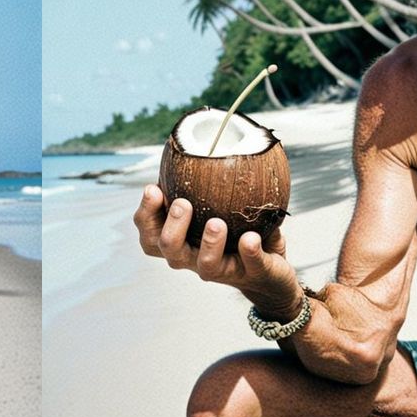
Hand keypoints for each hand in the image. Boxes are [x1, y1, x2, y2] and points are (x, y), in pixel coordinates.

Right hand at [134, 186, 300, 312]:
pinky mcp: (253, 274)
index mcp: (183, 242)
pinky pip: (249, 264)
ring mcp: (224, 269)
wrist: (270, 276)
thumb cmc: (239, 234)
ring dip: (208, 243)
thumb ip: (207, 186)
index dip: (145, 215)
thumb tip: (206, 139)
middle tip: (182, 202)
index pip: (150, 234)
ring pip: (205, 265)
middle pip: (168, 250)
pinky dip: (249, 251)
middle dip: (171, 227)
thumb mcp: (221, 209)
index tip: (152, 188)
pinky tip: (251, 237)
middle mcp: (195, 258)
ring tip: (216, 223)